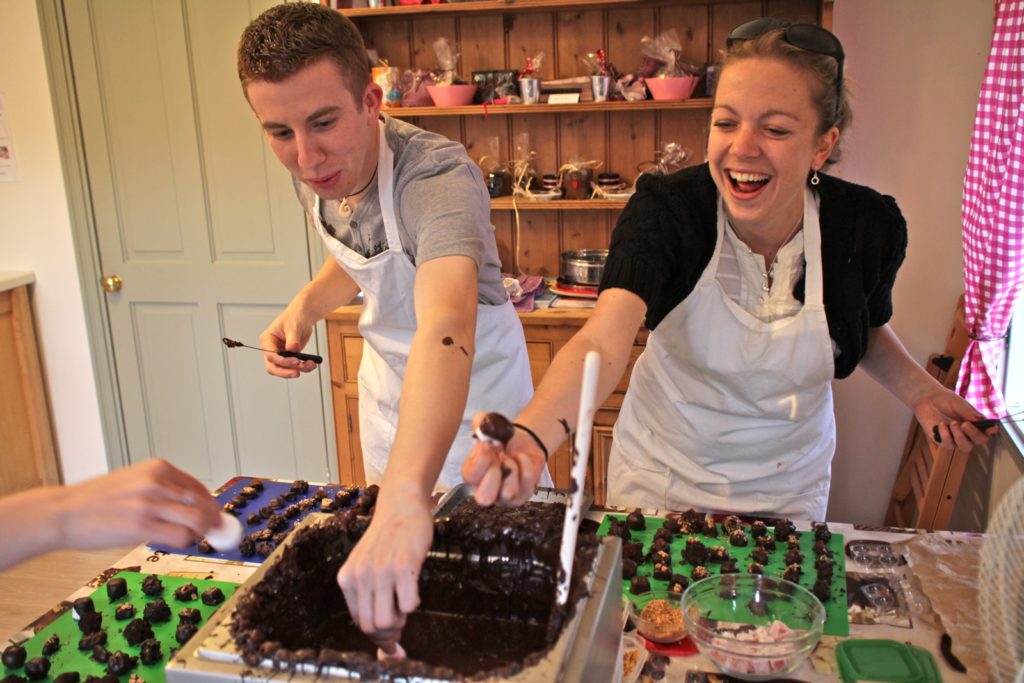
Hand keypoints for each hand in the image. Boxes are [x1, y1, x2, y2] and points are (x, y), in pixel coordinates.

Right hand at [56, 459, 219, 550]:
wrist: (63, 512)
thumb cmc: (95, 501)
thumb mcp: (133, 482)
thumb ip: (160, 490)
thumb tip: (190, 506)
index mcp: (157, 468)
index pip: (197, 487)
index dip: (210, 504)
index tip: (214, 515)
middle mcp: (156, 482)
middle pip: (202, 503)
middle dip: (212, 519)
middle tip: (215, 531)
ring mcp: (149, 504)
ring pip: (196, 520)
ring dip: (200, 532)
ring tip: (193, 538)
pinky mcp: (141, 526)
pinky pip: (180, 536)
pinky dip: (184, 541)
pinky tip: (175, 542)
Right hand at [259, 304, 318, 377]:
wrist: (303, 317)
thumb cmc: (294, 318)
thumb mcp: (293, 326)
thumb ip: (292, 339)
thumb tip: (293, 350)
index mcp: (267, 339)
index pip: (270, 355)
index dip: (282, 361)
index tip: (295, 361)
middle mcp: (271, 349)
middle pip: (273, 367)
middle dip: (285, 372)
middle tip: (297, 372)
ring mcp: (280, 355)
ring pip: (283, 370)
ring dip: (297, 370)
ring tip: (310, 365)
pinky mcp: (289, 358)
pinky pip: (293, 367)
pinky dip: (303, 368)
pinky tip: (311, 365)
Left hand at [336, 484, 432, 651]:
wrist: (401, 505)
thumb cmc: (388, 538)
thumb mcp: (368, 566)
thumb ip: (370, 597)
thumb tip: (386, 642)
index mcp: (347, 579)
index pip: (359, 624)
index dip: (378, 637)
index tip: (392, 643)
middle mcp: (360, 576)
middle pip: (372, 628)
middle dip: (390, 633)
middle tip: (402, 619)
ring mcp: (381, 571)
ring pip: (387, 622)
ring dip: (402, 620)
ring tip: (406, 601)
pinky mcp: (403, 566)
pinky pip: (409, 605)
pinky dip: (414, 603)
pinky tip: (414, 588)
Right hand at [462, 412, 545, 506]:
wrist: (523, 445)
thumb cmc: (502, 440)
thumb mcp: (490, 427)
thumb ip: (481, 422)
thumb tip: (480, 422)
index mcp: (472, 474)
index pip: (470, 476)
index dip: (480, 461)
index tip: (487, 445)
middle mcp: (484, 489)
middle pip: (484, 498)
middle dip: (494, 474)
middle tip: (500, 457)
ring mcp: (503, 497)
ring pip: (508, 493)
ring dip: (512, 467)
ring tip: (511, 457)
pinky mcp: (522, 496)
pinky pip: (526, 484)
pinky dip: (526, 465)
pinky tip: (521, 459)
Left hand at [913, 388, 995, 450]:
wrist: (927, 399)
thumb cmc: (946, 400)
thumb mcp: (959, 404)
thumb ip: (970, 414)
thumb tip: (983, 421)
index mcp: (976, 422)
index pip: (988, 431)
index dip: (991, 432)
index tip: (991, 429)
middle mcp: (968, 432)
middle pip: (980, 441)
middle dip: (974, 434)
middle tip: (965, 424)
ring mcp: (956, 438)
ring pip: (965, 447)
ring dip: (959, 436)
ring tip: (952, 423)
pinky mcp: (943, 441)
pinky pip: (948, 445)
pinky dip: (945, 435)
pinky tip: (941, 424)